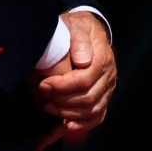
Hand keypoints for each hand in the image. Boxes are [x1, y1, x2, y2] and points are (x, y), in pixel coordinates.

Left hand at [32, 10, 116, 150]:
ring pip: (91, 111)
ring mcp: (108, 89)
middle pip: (88, 99)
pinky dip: (80, 124)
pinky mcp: (103, 98)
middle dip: (61, 101)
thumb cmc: (78, 28)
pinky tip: (64, 124)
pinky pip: (96, 118)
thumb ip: (79, 40)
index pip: (84, 80)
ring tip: (47, 106)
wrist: (88, 30)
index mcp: (103, 58)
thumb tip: (82, 61)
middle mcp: (109, 76)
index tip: (44, 84)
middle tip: (42, 96)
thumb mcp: (77, 25)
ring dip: (67, 114)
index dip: (62, 86)